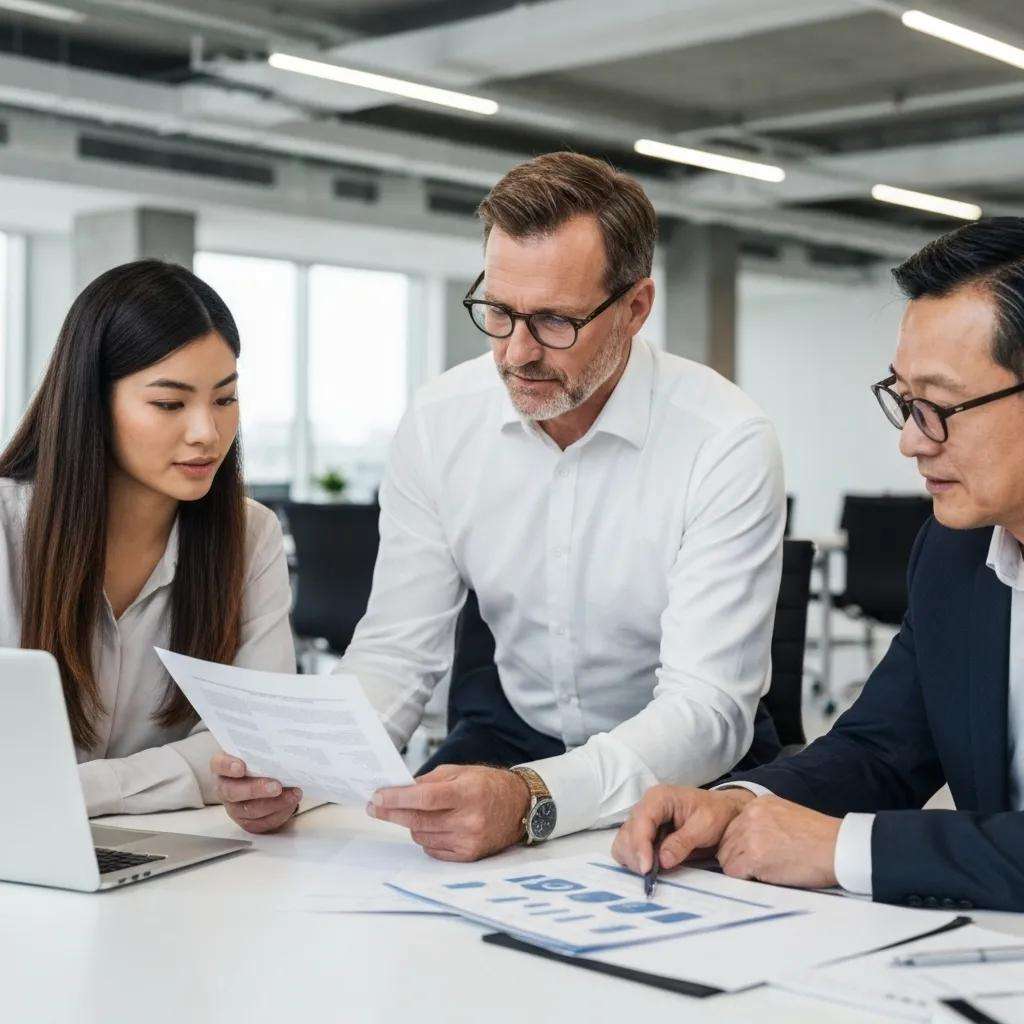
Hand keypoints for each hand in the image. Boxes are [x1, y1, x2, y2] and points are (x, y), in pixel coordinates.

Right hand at [210, 752, 301, 833]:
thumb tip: (283, 745)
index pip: (218, 764)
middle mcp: (225, 788)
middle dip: (256, 790)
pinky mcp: (247, 821)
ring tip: (292, 795)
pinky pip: (261, 823)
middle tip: (276, 786)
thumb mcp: (259, 751)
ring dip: (274, 804)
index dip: (227, 766)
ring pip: (248, 810)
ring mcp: (234, 807)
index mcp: (223, 766)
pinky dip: (279, 813)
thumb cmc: (261, 761)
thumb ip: (264, 749)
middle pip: (232, 792)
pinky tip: (291, 803)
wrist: (267, 777)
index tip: (241, 767)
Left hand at [368, 764, 529, 860]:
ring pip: (421, 836)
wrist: (519, 806)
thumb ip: (429, 781)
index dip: (397, 798)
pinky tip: (433, 826)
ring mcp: (468, 840)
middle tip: (375, 806)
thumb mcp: (460, 772)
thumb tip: (399, 790)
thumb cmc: (488, 785)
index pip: (424, 798)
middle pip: (418, 820)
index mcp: (467, 792)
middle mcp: (469, 819)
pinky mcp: (468, 855)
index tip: (377, 797)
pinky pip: (432, 849)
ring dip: (411, 824)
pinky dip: (426, 837)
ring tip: (417, 812)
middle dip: (392, 813)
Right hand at [612, 785, 754, 873]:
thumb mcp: (705, 825)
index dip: (641, 846)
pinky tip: (650, 869)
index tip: (647, 869)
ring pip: (624, 842)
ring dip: (634, 861)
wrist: (722, 812)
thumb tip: (663, 861)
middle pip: (627, 833)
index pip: (641, 821)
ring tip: (652, 874)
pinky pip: (629, 849)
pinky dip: (635, 861)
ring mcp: (642, 821)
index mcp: (659, 798)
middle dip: (636, 856)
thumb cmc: (716, 814)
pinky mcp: (644, 834)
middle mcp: (645, 807)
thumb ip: (683, 842)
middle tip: (651, 877)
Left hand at [718, 795, 840, 888]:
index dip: (739, 844)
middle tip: (755, 868)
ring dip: (741, 868)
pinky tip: (763, 877)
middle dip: (737, 857)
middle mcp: (750, 815)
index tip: (750, 854)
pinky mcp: (755, 856)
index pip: (732, 827)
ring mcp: (750, 835)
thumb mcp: (786, 814)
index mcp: (759, 804)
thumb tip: (747, 840)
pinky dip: (744, 878)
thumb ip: (764, 821)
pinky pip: (733, 872)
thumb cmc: (820, 837)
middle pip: (725, 842)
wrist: (838, 848)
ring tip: (764, 872)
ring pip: (726, 858)